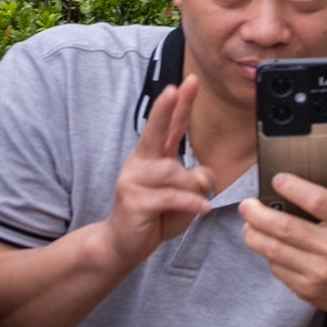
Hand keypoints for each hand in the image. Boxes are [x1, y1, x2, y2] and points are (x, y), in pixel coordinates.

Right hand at [96, 76, 213, 269]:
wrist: (123, 243)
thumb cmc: (156, 216)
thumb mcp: (185, 196)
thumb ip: (197, 181)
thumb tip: (203, 176)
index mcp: (154, 156)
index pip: (169, 126)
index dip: (179, 104)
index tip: (188, 82)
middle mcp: (141, 163)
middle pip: (154, 131)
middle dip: (164, 109)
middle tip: (173, 89)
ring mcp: (133, 180)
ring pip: (173, 172)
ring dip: (191, 188)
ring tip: (197, 202)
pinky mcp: (133, 201)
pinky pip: (171, 196)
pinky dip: (190, 203)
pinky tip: (202, 208)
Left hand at [239, 152, 326, 321]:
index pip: (319, 201)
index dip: (294, 188)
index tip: (277, 179)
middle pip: (287, 227)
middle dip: (259, 213)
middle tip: (247, 203)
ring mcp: (321, 272)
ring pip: (275, 250)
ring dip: (254, 234)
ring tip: (247, 222)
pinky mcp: (308, 289)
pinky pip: (278, 268)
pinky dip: (268, 254)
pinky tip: (265, 244)